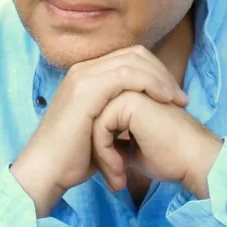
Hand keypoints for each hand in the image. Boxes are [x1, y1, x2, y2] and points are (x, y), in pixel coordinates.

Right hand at [10, 46, 188, 216]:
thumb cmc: (71, 159)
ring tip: (177, 100)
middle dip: (161, 73)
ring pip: (133, 60)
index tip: (173, 97)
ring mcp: (83, 77)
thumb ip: (116, 118)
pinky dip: (150, 83)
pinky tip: (163, 100)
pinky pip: (127, 75)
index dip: (154, 73)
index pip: (128, 58)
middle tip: (181, 98)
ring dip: (161, 78)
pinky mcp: (87, 90)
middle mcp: (83, 70)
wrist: (45, 172)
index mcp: (85, 76)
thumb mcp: (98, 131)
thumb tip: (139, 121)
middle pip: (133, 54)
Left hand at [91, 90, 222, 198]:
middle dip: (99, 154)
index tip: (115, 176)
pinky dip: (105, 154)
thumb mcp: (132, 148)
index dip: (102, 150)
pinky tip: (120, 171)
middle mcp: (128, 87)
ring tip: (117, 179)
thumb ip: (113, 140)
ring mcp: (129, 90)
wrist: (196, 162)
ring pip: (93, 124)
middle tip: (114, 181)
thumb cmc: (171, 157)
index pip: (97, 119)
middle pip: (92, 120)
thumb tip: (92, 146)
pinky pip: (100, 127)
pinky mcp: (130, 100)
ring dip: (101, 157)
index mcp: (129, 94)